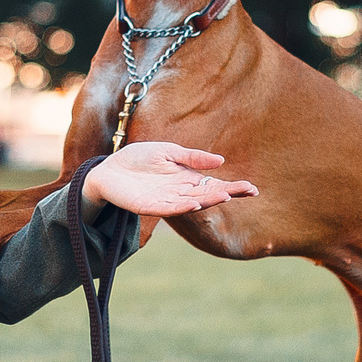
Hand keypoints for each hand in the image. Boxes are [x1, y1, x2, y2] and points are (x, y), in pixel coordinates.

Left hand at [83, 142, 257, 217]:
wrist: (109, 169)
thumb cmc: (139, 160)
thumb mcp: (169, 152)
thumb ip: (193, 158)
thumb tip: (221, 161)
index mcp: (187, 180)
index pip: (214, 185)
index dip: (233, 188)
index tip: (252, 189)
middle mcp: (180, 193)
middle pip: (207, 195)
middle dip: (226, 193)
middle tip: (245, 191)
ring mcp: (165, 201)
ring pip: (191, 202)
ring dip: (207, 200)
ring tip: (224, 195)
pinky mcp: (148, 207)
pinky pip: (169, 209)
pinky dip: (183, 206)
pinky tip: (195, 203)